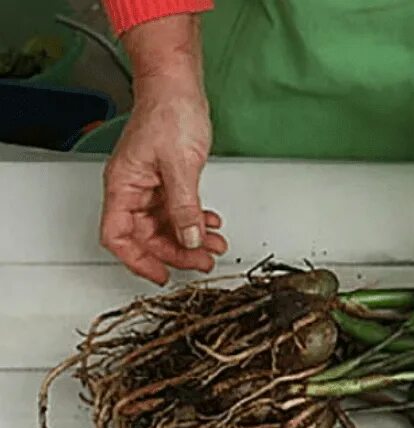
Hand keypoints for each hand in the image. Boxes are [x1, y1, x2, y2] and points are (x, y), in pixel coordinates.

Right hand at [100, 15, 225, 284]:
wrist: (178, 86)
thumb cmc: (169, 112)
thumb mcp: (180, 165)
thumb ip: (184, 206)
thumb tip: (190, 237)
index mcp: (123, 185)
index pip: (118, 236)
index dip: (138, 260)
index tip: (161, 275)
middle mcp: (132, 188)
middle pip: (146, 236)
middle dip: (176, 252)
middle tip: (203, 260)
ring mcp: (149, 185)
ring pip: (164, 225)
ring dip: (190, 238)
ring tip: (214, 245)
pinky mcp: (166, 179)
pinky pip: (176, 210)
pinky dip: (194, 220)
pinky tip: (210, 224)